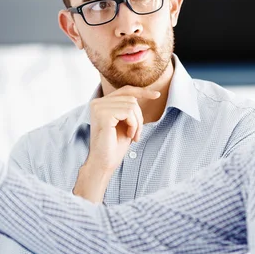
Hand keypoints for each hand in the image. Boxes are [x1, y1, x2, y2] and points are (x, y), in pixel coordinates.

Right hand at [73, 86, 159, 202]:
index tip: (157, 95)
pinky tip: (128, 135)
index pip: (125, 90)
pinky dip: (133, 125)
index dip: (142, 91)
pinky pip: (128, 112)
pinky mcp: (103, 114)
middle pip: (131, 98)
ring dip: (137, 123)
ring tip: (132, 136)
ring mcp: (99, 107)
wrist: (104, 163)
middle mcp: (97, 102)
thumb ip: (129, 107)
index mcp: (101, 103)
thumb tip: (146, 93)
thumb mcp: (125, 122)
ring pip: (132, 105)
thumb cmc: (115, 145)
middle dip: (139, 117)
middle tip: (136, 134)